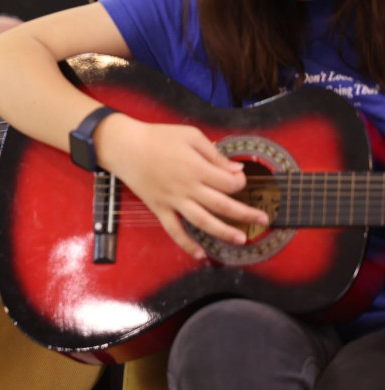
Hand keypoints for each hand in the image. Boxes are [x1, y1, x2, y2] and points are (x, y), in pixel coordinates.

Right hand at [100, 115, 269, 258]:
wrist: (125, 146)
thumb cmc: (158, 137)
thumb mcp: (190, 135)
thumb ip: (214, 153)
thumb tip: (236, 169)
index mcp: (196, 167)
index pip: (228, 182)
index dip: (240, 182)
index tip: (241, 179)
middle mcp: (187, 187)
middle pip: (222, 205)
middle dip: (246, 213)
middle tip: (263, 219)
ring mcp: (173, 201)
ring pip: (202, 221)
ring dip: (224, 232)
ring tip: (241, 239)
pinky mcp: (159, 208)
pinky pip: (174, 230)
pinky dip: (186, 244)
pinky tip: (200, 254)